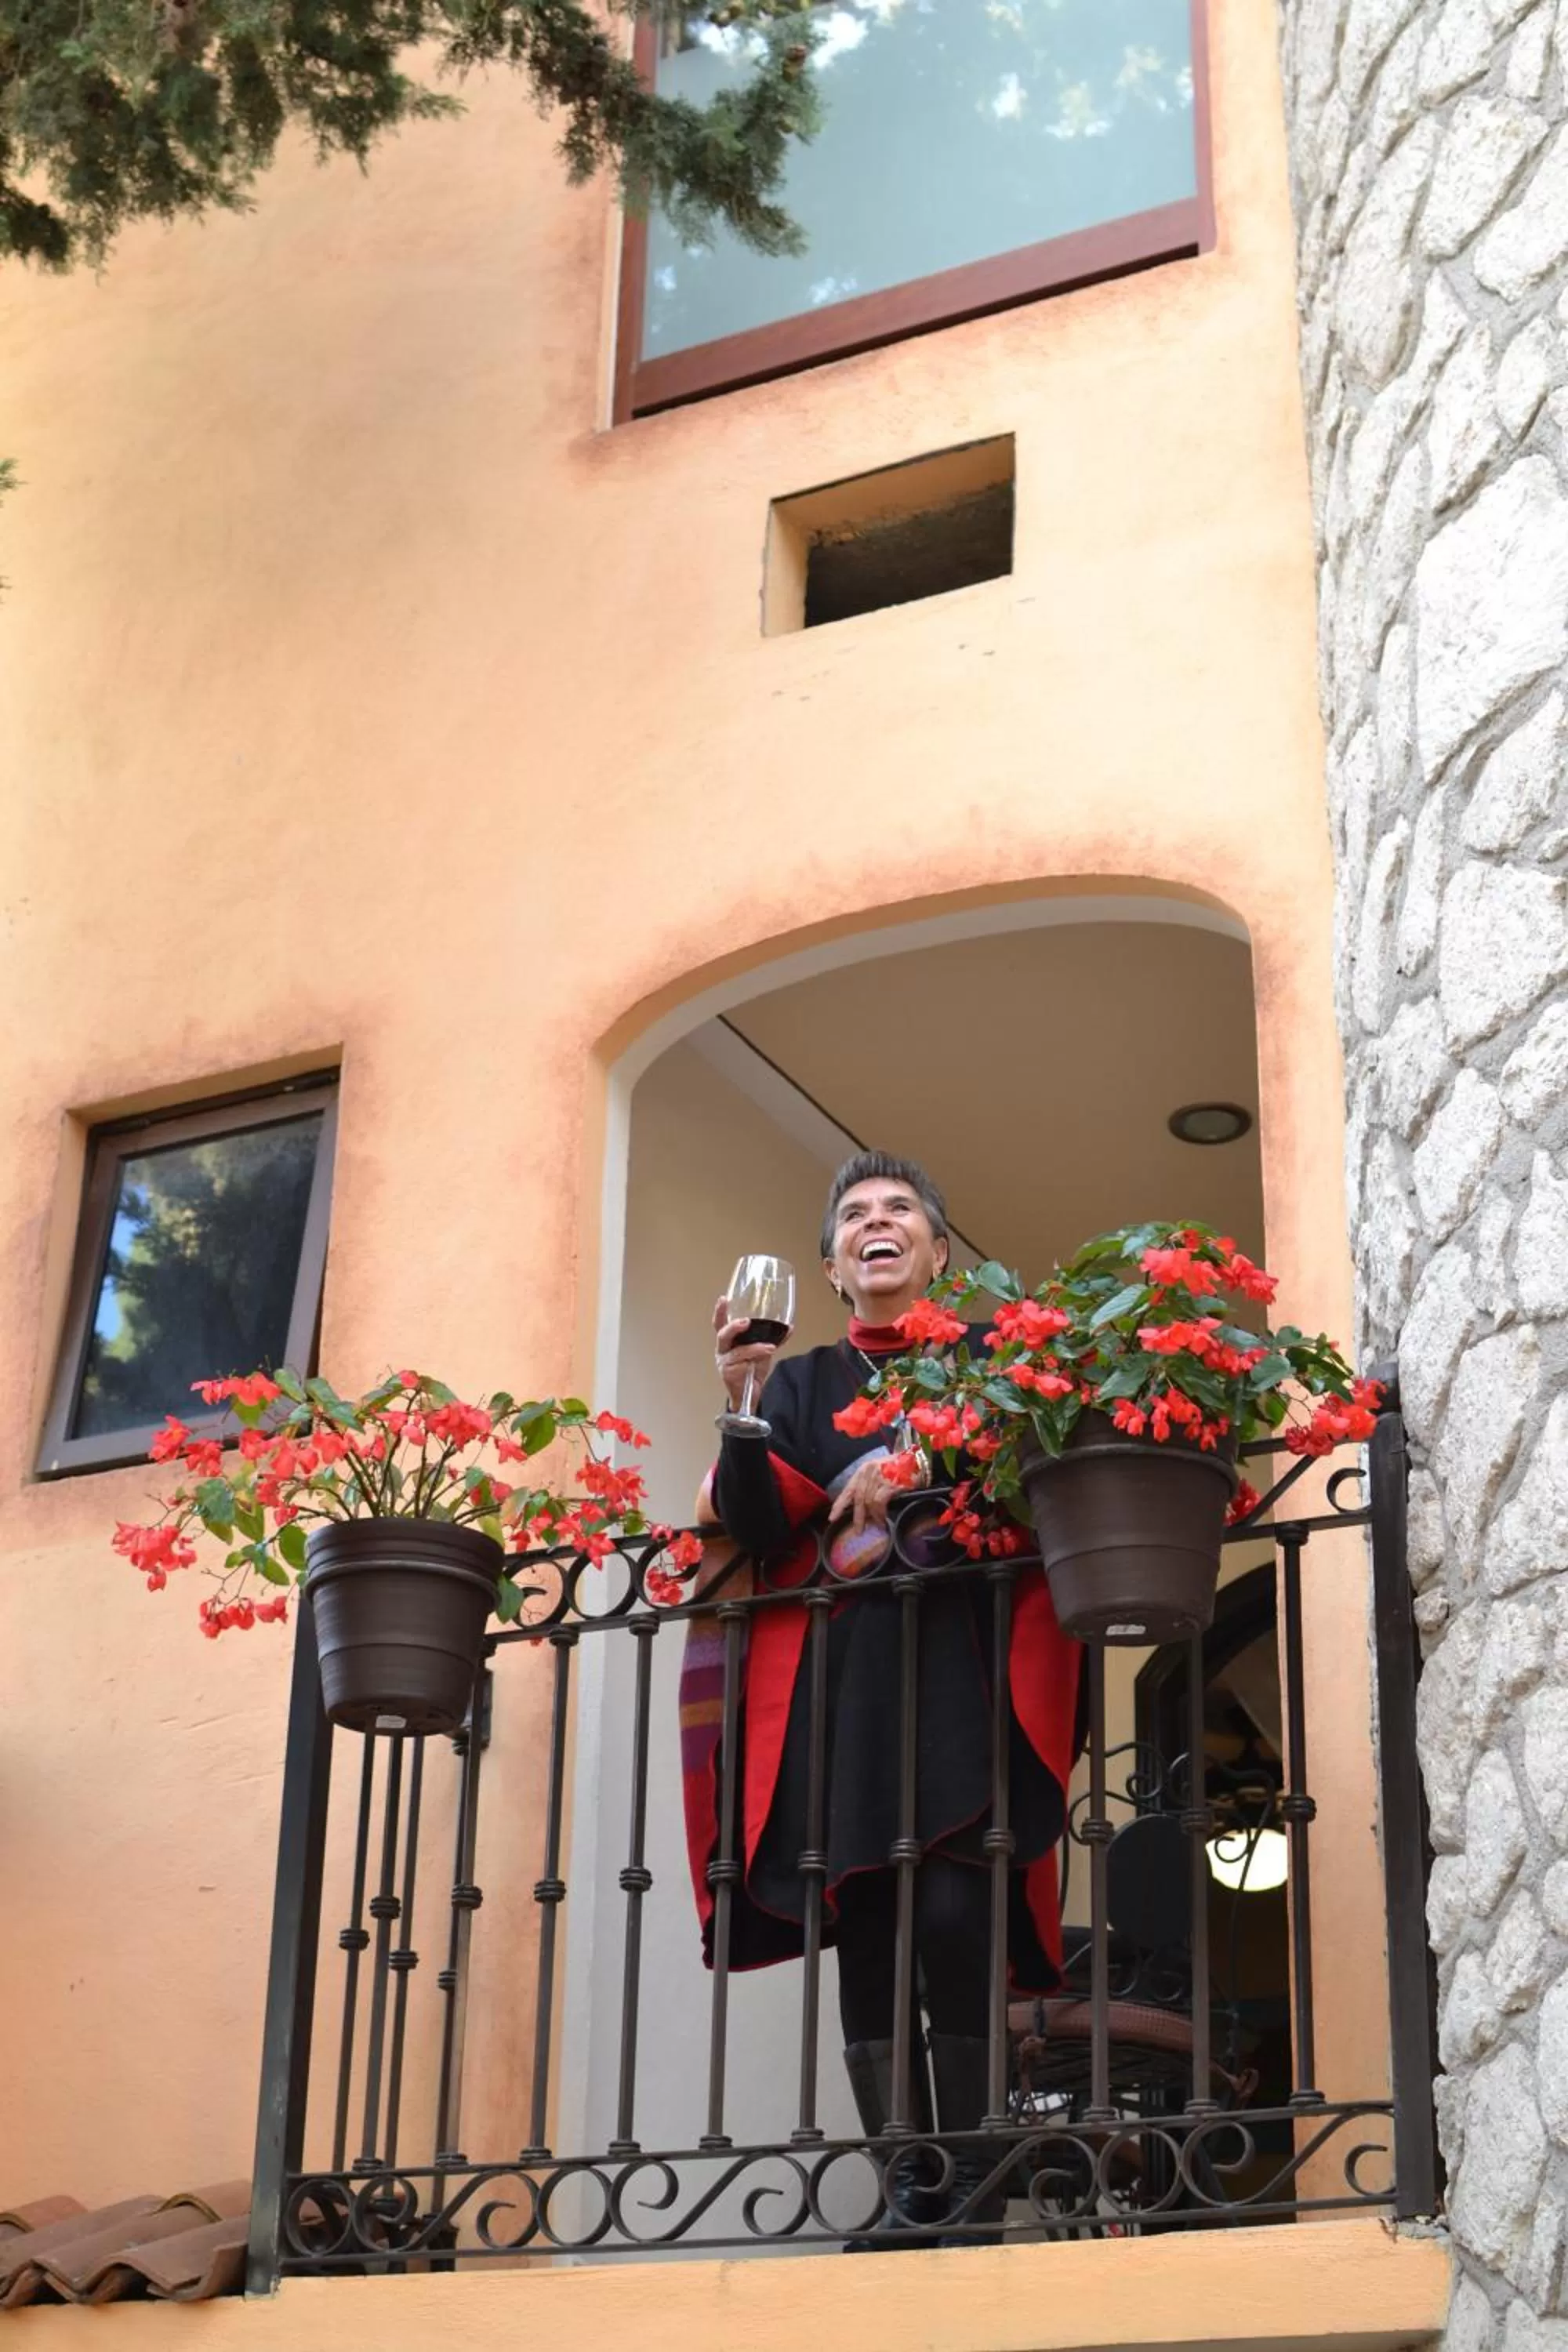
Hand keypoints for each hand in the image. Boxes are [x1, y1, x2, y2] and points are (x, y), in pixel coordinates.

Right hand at [713, 1294, 778, 1412]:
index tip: (724, 1298)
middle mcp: (723, 1350)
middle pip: (722, 1335)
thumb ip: (772, 1339)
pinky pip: (743, 1364)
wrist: (750, 1395)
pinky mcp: (729, 1374)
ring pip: (737, 1351)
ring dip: (755, 1347)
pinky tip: (767, 1354)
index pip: (720, 1323)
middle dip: (734, 1327)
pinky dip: (757, 1357)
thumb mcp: (763, 1351)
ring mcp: (725, 1363)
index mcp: (729, 1341)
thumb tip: (788, 1327)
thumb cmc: (752, 1370)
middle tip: (746, 1321)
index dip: (721, 1311)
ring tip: (770, 1347)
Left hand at [827, 1455, 893, 1537]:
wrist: (919, 1462)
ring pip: (868, 1502)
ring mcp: (878, 1476)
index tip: (832, 1518)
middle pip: (857, 1498)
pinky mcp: (889, 1483)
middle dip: (857, 1516)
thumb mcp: (881, 1473)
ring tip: (877, 1525)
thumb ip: (870, 1486)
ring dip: (872, 1516)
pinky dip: (880, 1514)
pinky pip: (879, 1503)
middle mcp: (868, 1471)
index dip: (840, 1504)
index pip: (848, 1489)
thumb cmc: (901, 1469)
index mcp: (864, 1469)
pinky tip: (883, 1520)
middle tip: (858, 1530)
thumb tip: (863, 1508)